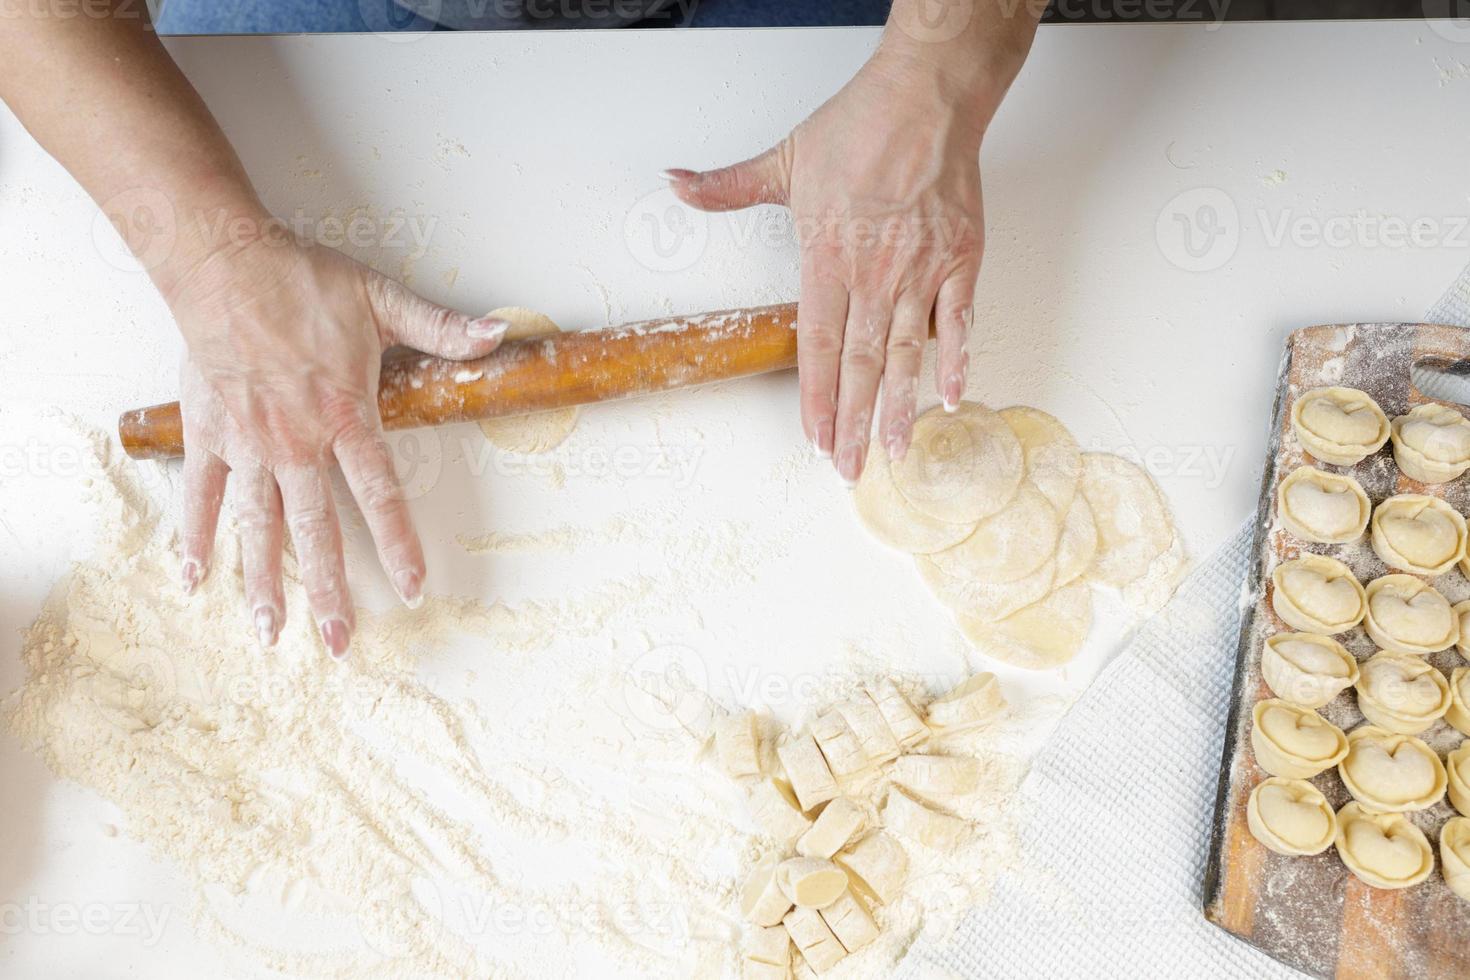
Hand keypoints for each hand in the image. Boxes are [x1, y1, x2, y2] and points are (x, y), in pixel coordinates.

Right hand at [168, 229, 507, 657]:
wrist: (223, 262)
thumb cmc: (301, 281)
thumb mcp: (382, 300)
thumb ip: (441, 329)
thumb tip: (499, 335)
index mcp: (344, 416)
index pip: (381, 494)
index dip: (399, 545)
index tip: (412, 588)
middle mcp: (296, 442)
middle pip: (316, 531)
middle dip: (329, 590)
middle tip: (338, 642)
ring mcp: (249, 443)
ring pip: (259, 526)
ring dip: (263, 582)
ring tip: (270, 631)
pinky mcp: (209, 434)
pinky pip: (204, 495)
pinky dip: (197, 537)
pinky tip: (196, 579)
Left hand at [666, 28, 1025, 484]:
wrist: (925, 98)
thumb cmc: (861, 127)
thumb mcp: (783, 160)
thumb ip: (728, 186)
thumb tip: (676, 183)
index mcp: (827, 257)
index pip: (818, 345)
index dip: (815, 397)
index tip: (813, 437)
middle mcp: (873, 273)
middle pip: (860, 363)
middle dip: (852, 422)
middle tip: (849, 468)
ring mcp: (919, 270)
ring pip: (906, 353)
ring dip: (899, 407)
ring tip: (893, 450)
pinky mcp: (960, 259)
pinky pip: (959, 321)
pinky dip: (957, 361)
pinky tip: (950, 398)